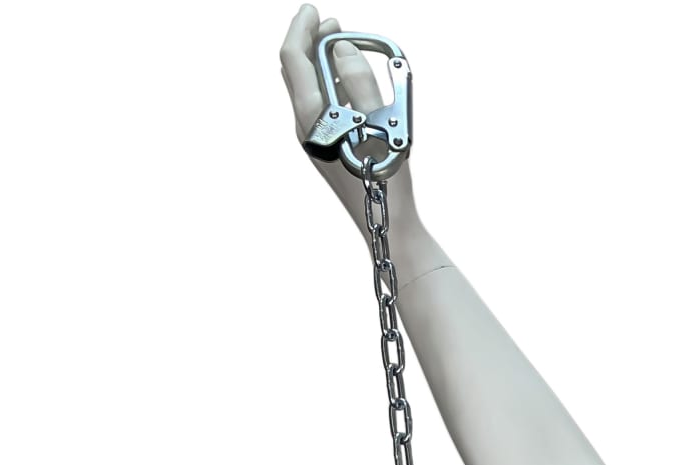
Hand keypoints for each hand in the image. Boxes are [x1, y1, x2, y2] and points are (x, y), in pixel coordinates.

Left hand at [278, 6, 414, 231]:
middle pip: (296, 71)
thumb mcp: (380, 121)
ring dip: (321, 60)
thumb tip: (342, 47)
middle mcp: (305, 125)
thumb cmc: (386, 177)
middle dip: (311, 40)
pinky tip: (349, 81)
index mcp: (312, 116)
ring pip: (306, 86)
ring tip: (342, 44)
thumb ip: (359, 79)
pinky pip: (319, 102)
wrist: (388, 224)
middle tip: (334, 23)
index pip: (294, 58)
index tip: (315, 10)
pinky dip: (329, 81)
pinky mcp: (325, 146)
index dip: (301, 28)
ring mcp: (313, 137)